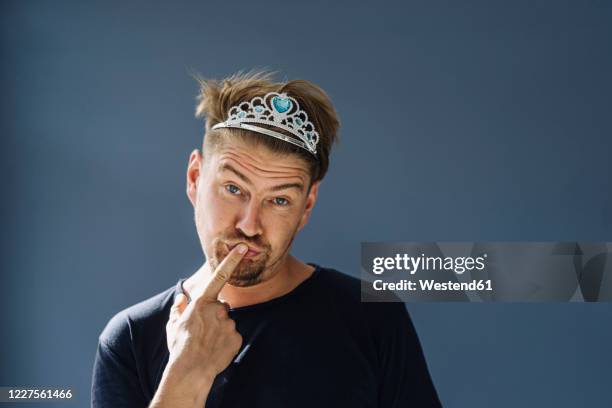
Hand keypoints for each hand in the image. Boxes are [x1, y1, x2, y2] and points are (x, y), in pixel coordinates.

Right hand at [165, 244, 247, 379]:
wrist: (190, 371)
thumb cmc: (179, 347)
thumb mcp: (173, 325)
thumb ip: (178, 309)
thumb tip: (180, 300)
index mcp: (201, 302)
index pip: (219, 276)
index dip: (231, 260)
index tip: (242, 248)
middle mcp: (218, 309)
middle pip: (220, 307)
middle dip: (214, 316)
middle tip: (202, 332)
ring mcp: (229, 323)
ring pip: (226, 323)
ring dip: (219, 330)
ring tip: (206, 344)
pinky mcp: (237, 337)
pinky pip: (232, 336)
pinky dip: (226, 342)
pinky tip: (216, 351)